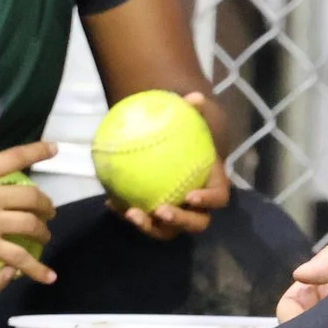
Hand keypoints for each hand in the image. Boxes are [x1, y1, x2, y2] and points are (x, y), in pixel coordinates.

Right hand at [0, 141, 57, 283]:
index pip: (14, 157)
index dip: (37, 151)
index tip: (54, 149)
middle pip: (30, 196)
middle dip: (44, 204)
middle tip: (49, 210)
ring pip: (30, 224)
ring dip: (43, 231)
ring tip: (46, 236)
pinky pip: (19, 258)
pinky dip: (37, 268)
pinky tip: (50, 276)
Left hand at [115, 93, 228, 240]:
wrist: (173, 147)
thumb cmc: (188, 136)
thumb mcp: (194, 119)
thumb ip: (195, 110)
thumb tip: (194, 97)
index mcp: (212, 184)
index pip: (218, 198)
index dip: (208, 201)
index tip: (190, 196)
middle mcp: (197, 206)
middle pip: (196, 223)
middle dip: (179, 222)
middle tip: (160, 211)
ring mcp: (177, 214)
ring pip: (167, 230)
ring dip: (149, 226)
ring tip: (131, 213)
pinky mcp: (156, 217)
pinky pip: (144, 221)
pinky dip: (126, 214)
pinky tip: (109, 202)